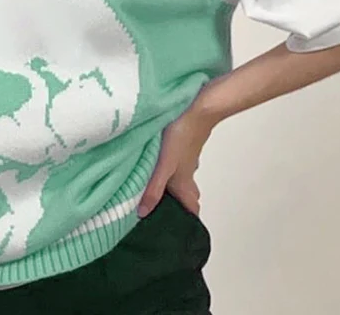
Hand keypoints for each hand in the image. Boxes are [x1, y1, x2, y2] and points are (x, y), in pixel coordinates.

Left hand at [137, 104, 215, 218]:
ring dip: (169, 183)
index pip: (192, 209)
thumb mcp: (164, 165)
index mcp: (184, 182)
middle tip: (159, 209)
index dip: (188, 221)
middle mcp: (188, 171)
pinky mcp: (183, 142)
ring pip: (180, 176)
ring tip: (150, 186)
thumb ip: (153, 189)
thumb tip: (142, 214)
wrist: (197, 107)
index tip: (177, 232)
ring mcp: (187, 156)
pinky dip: (167, 166)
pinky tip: (154, 160)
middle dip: (176, 203)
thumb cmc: (180, 138)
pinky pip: (176, 160)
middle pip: (186, 193)